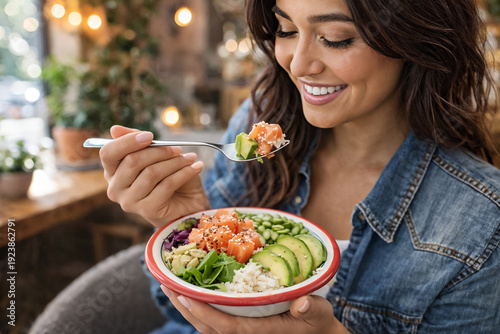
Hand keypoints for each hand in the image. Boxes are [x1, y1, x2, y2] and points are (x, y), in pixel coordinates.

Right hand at [99, 125, 209, 226]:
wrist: (188, 205)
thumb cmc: (169, 178)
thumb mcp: (155, 156)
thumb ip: (137, 142)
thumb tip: (114, 129)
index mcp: (113, 173)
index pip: (108, 153)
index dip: (128, 141)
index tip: (150, 136)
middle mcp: (115, 189)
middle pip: (132, 161)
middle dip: (159, 151)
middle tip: (178, 149)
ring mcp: (130, 202)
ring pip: (151, 173)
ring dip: (175, 162)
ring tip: (189, 158)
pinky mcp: (148, 210)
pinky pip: (167, 185)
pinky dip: (184, 173)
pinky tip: (195, 167)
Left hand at [161, 286, 348, 333]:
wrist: (318, 332)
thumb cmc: (318, 322)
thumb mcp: (320, 313)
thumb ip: (312, 308)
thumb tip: (303, 303)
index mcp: (260, 332)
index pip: (225, 327)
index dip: (203, 313)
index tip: (184, 296)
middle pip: (208, 327)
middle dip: (185, 308)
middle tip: (166, 284)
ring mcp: (243, 331)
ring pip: (207, 326)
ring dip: (188, 308)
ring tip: (171, 287)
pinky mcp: (243, 325)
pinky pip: (215, 321)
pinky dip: (200, 308)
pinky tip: (192, 293)